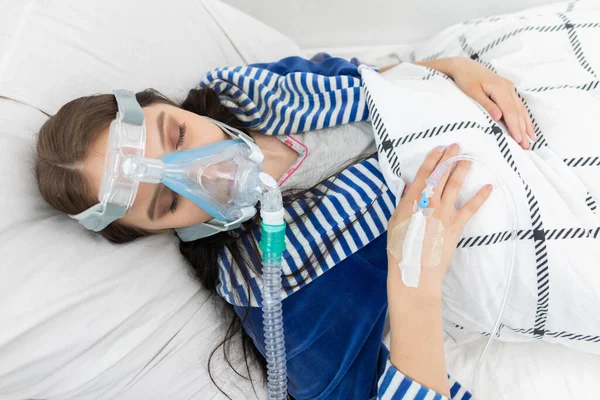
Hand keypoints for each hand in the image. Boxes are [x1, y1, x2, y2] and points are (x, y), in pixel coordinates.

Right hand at [387, 143, 492, 295]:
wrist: (414, 271)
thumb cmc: (400, 249)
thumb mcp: (394, 223)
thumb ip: (404, 204)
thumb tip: (411, 189)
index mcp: (412, 201)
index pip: (425, 174)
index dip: (433, 159)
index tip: (439, 148)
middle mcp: (430, 202)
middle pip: (441, 175)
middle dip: (449, 158)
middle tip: (456, 146)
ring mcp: (445, 213)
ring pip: (455, 185)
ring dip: (462, 169)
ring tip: (468, 157)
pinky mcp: (456, 225)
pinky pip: (471, 208)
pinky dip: (480, 197)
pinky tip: (489, 187)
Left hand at [416, 57, 534, 148]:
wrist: (463, 66)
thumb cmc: (465, 79)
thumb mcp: (472, 92)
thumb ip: (486, 104)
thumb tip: (498, 117)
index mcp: (500, 88)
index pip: (510, 111)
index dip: (515, 127)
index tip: (519, 141)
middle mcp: (508, 87)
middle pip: (518, 112)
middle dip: (523, 130)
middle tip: (527, 146)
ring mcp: (509, 88)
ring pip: (521, 109)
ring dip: (526, 125)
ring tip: (531, 140)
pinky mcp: (507, 89)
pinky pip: (518, 105)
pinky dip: (523, 116)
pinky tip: (527, 126)